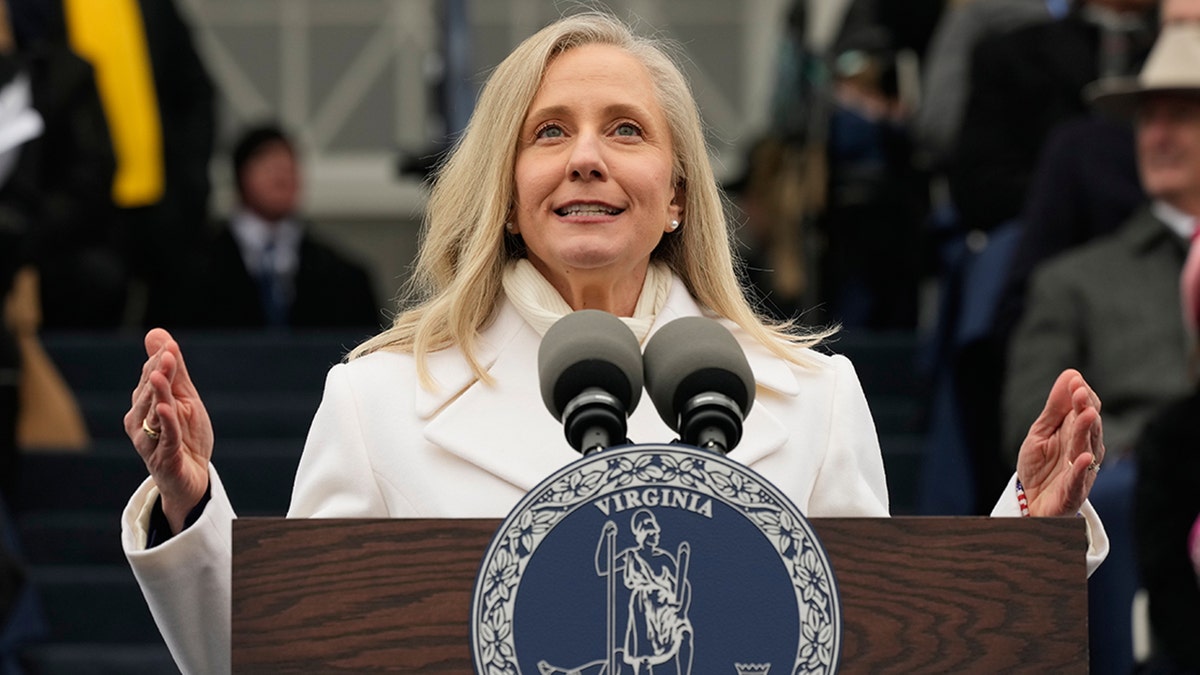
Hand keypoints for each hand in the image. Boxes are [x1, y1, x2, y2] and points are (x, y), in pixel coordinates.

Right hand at [123, 328, 213, 532]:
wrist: (192, 476)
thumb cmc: (185, 435)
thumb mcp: (184, 398)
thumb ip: (174, 369)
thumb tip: (156, 334)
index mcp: (143, 405)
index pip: (150, 378)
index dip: (161, 361)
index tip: (170, 345)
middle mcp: (140, 422)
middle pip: (150, 393)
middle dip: (159, 373)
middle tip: (168, 354)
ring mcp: (149, 441)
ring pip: (154, 413)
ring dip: (158, 394)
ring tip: (160, 375)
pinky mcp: (163, 458)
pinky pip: (165, 438)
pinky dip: (167, 423)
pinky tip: (167, 409)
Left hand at [1016, 369, 1104, 516]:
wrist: (1028, 504)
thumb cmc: (1040, 467)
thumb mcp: (1041, 433)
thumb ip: (1055, 408)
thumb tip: (1071, 374)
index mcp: (1077, 435)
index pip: (1085, 411)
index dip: (1081, 396)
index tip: (1075, 381)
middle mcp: (1084, 451)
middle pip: (1088, 428)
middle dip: (1085, 409)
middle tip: (1080, 392)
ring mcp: (1081, 473)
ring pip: (1086, 450)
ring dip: (1087, 432)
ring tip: (1086, 414)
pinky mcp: (1072, 494)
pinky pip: (1077, 481)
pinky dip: (1079, 470)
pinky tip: (1082, 457)